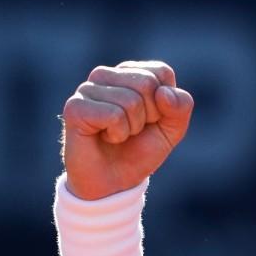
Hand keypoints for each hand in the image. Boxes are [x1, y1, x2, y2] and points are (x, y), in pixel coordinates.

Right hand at [61, 60, 193, 199]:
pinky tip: (104, 138)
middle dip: (149, 116)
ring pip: (130, 100)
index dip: (165, 103)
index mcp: (129, 73)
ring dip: (131, 127)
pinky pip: (113, 115)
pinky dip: (117, 133)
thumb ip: (181, 107)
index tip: (151, 119)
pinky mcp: (74, 107)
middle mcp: (106, 75)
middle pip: (147, 83)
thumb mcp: (173, 129)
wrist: (114, 183)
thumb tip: (163, 93)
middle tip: (132, 130)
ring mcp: (87, 89)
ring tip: (117, 134)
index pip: (161, 72)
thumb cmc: (140, 150)